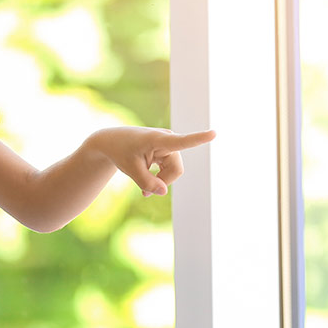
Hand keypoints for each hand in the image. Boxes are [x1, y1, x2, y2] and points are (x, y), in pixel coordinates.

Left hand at [89, 126, 215, 195]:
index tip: (214, 133)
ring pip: (174, 171)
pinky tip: (148, 181)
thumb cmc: (121, 152)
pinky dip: (161, 178)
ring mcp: (169, 144)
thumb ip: (147, 183)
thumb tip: (164, 192)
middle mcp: (167, 139)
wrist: (113, 142)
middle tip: (144, 193)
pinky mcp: (168, 150)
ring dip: (161, 181)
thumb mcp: (130, 170)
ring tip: (144, 189)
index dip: (199, 139)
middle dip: (163, 182)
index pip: (182, 141)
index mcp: (158, 139)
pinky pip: (171, 169)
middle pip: (176, 169)